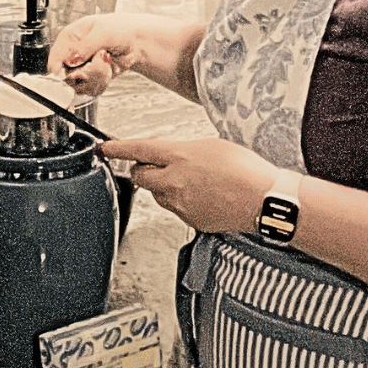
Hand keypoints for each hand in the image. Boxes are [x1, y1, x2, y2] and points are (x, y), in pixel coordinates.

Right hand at [48, 13, 206, 101]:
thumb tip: (70, 59)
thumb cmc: (128, 29)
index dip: (62, 68)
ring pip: (77, 83)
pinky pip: (89, 88)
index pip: (55, 56)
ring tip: (109, 63)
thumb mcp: (105, 32)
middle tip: (101, 63)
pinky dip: (100, 83)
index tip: (75, 71)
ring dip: (95, 78)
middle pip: (65, 73)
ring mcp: (85, 63)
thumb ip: (84, 46)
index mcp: (72, 34)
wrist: (149, 42)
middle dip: (84, 72)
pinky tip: (111, 70)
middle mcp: (76, 49)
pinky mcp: (95, 75)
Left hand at [101, 136, 282, 234]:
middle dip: (144, 170)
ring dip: (166, 187)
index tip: (104, 147)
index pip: (138, 150)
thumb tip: (173, 157)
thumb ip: (184, 151)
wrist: (263, 198)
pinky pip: (176, 209)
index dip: (117, 148)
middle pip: (141, 176)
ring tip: (195, 181)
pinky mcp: (189, 221)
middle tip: (159, 166)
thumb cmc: (245, 169)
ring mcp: (180, 204)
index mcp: (179, 156)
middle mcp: (174, 181)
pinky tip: (205, 196)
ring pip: (158, 194)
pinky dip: (183, 202)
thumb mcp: (211, 146)